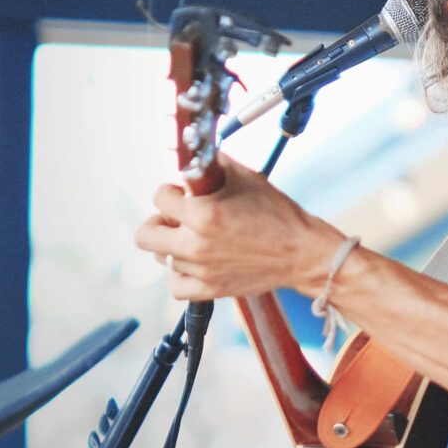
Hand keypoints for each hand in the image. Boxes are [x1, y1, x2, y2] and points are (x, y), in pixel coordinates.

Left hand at [134, 153, 341, 300]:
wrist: (302, 252)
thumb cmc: (278, 214)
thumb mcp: (247, 177)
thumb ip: (216, 166)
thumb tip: (197, 158)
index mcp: (203, 214)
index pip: (159, 197)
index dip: (171, 191)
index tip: (182, 193)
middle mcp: (196, 245)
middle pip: (145, 234)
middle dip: (159, 220)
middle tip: (177, 217)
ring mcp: (201, 270)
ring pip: (162, 258)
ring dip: (173, 245)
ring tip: (194, 237)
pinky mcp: (210, 289)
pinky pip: (176, 286)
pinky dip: (181, 274)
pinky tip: (194, 263)